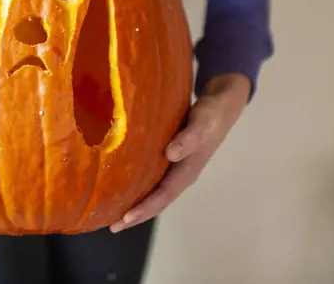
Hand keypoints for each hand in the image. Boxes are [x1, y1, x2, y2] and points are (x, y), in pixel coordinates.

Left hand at [110, 73, 250, 232]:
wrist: (220, 108)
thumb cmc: (210, 117)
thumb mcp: (202, 124)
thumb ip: (189, 139)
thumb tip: (171, 154)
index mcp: (187, 172)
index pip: (163, 196)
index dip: (144, 208)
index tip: (125, 218)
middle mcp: (180, 175)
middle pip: (156, 201)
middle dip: (135, 215)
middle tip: (112, 227)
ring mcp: (175, 169)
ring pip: (153, 192)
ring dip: (135, 204)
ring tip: (113, 213)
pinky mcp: (169, 159)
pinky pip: (151, 179)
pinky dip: (137, 186)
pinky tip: (122, 185)